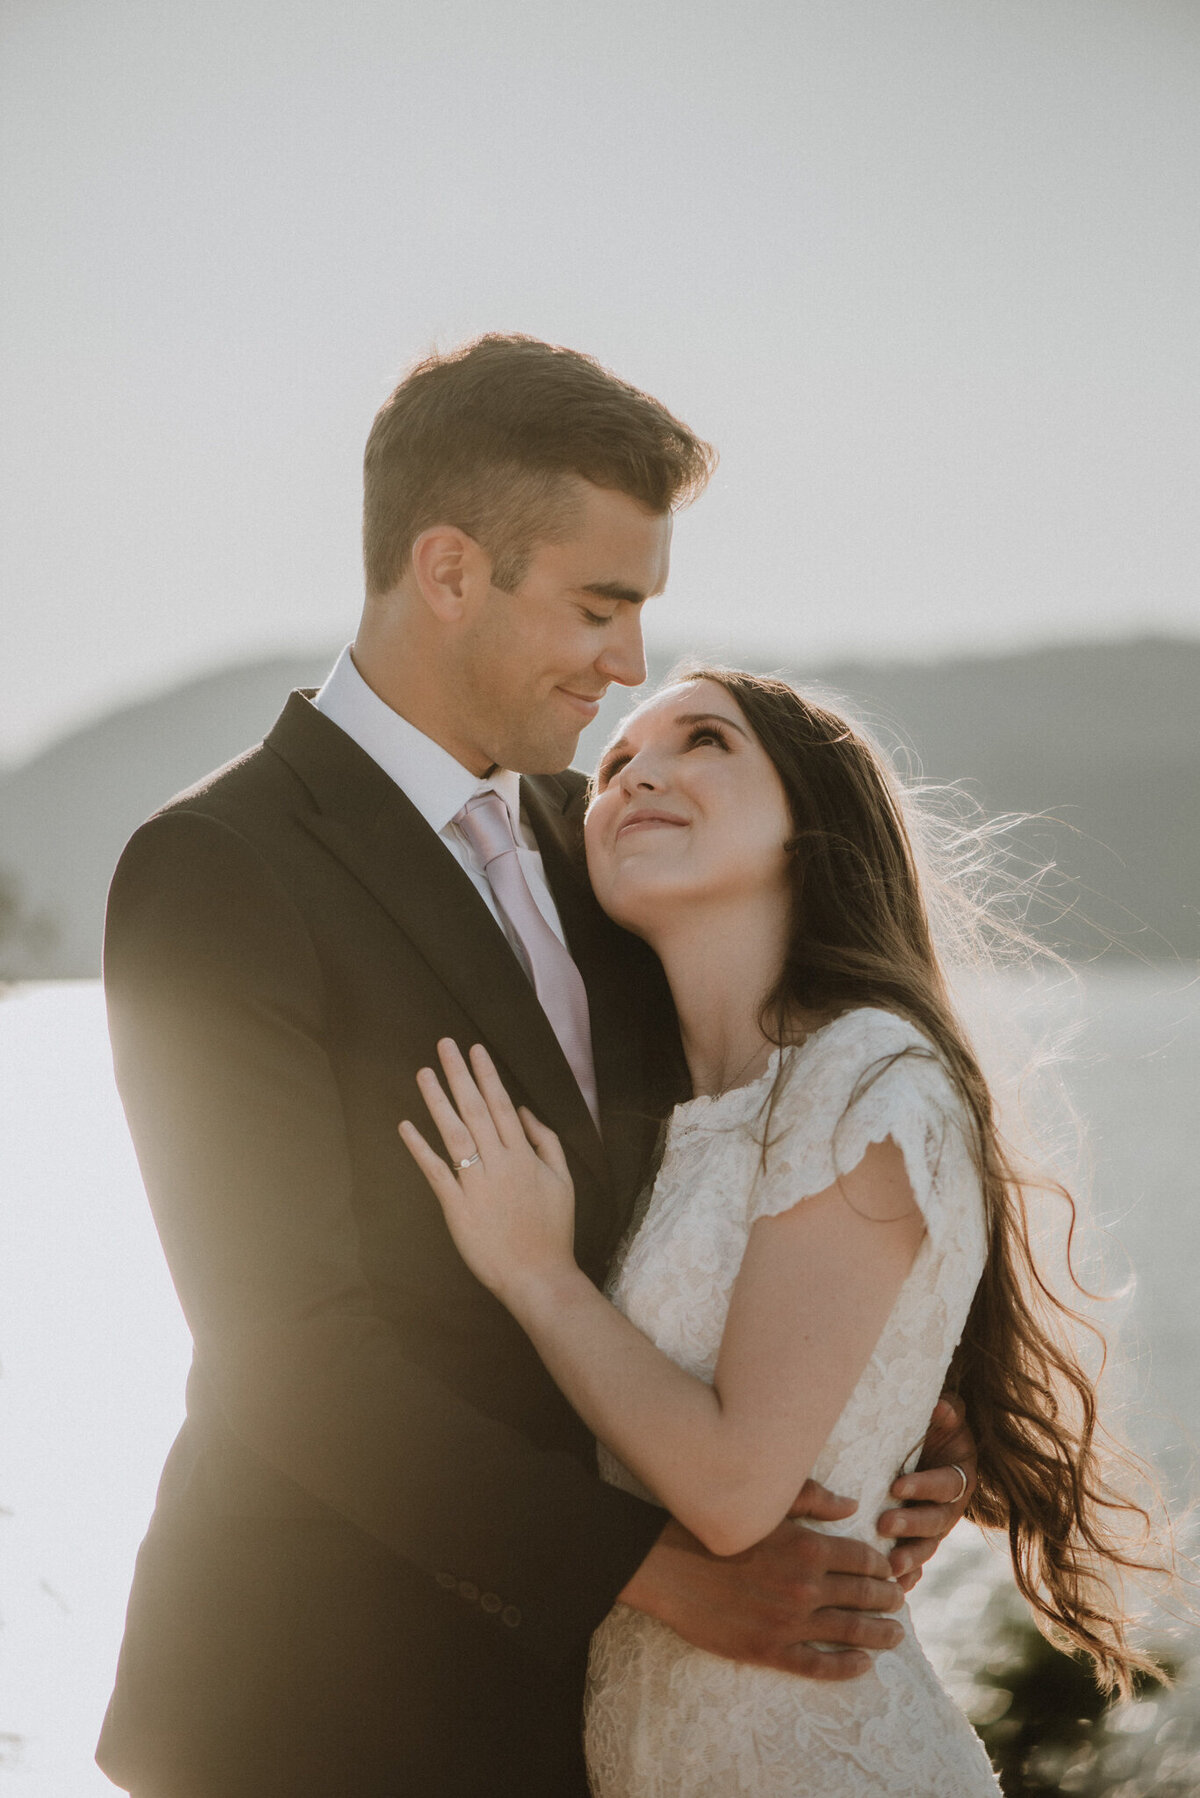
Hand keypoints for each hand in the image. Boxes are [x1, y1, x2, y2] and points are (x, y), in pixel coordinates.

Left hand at [399, 1039, 576, 1302]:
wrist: (539, 1276)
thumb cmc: (553, 1230)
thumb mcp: (563, 1180)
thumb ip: (546, 1142)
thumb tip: (523, 1111)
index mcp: (524, 1155)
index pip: (501, 1105)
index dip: (486, 1075)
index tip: (475, 1049)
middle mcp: (500, 1163)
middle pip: (475, 1109)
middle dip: (459, 1074)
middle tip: (445, 1044)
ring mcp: (477, 1184)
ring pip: (454, 1133)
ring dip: (438, 1100)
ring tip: (424, 1073)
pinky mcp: (457, 1207)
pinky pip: (436, 1172)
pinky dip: (420, 1148)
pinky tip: (406, 1125)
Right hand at [622, 1484, 903, 1682]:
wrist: (667, 1566)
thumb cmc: (716, 1526)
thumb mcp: (766, 1504)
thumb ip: (813, 1499)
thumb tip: (852, 1504)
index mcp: (808, 1547)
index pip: (865, 1560)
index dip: (884, 1567)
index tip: (891, 1571)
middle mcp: (806, 1587)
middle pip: (866, 1597)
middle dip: (890, 1601)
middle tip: (900, 1603)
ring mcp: (790, 1622)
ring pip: (852, 1634)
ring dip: (880, 1635)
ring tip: (894, 1636)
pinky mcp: (769, 1650)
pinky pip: (820, 1666)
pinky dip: (848, 1668)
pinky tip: (863, 1665)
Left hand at [876, 1394, 976, 1590]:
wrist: (933, 1448)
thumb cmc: (935, 1428)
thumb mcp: (946, 1416)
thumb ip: (947, 1410)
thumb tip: (941, 1406)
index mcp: (960, 1475)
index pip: (945, 1484)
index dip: (924, 1486)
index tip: (896, 1486)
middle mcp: (952, 1507)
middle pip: (936, 1521)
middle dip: (910, 1525)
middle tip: (883, 1525)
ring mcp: (937, 1527)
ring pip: (927, 1547)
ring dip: (910, 1558)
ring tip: (889, 1566)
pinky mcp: (922, 1541)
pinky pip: (919, 1564)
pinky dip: (909, 1577)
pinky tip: (896, 1588)